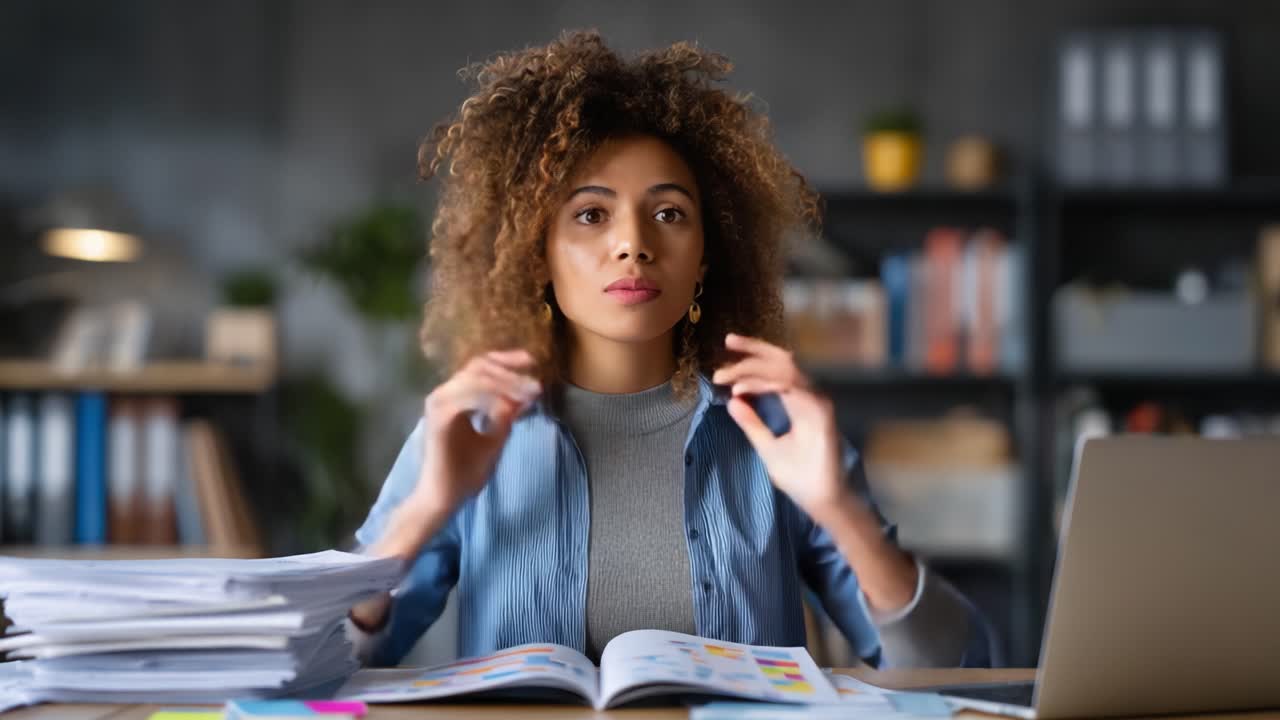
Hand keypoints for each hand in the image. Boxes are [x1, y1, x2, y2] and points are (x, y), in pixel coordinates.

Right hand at [415, 348, 541, 513]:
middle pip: (479, 367)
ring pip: (473, 379)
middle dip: (511, 373)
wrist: (443, 500)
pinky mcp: (438, 421)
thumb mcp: (494, 439)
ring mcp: (438, 406)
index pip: (480, 367)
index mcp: (455, 398)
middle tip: (536, 385)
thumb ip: (506, 417)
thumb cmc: (464, 473)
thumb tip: (525, 395)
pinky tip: (507, 407)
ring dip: (504, 383)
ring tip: (528, 393)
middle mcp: (443, 396)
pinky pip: (465, 398)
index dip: (506, 360)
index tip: (531, 361)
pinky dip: (489, 398)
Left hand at [715, 334, 917, 611]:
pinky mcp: (820, 411)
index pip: (777, 370)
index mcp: (798, 401)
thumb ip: (752, 423)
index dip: (753, 358)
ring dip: (754, 368)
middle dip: (754, 349)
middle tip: (729, 340)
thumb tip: (732, 401)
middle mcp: (809, 396)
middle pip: (783, 359)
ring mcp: (817, 401)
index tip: (725, 361)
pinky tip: (743, 389)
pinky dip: (767, 383)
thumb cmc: (800, 477)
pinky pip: (793, 386)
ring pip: (786, 368)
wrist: (821, 500)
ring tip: (728, 375)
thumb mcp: (766, 446)